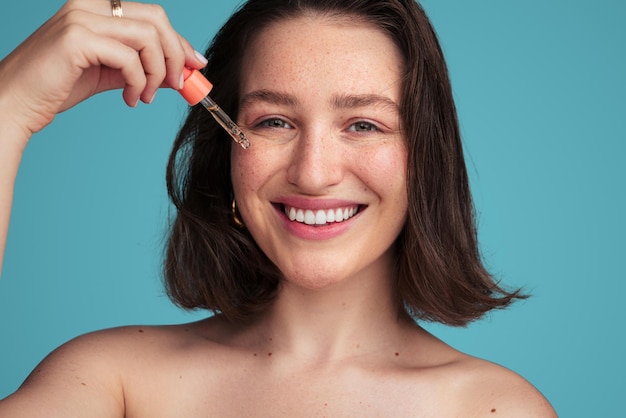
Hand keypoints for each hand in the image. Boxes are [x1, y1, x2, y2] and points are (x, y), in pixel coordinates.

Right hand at [0, 0, 206, 139]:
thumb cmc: (59, 85)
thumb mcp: (110, 72)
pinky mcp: (77, 39)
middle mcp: (89, 4)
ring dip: (158, 73)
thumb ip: (141, 67)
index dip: (179, 41)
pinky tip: (131, 100)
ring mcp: (81, 18)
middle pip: (156, 19)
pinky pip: (130, 59)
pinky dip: (139, 83)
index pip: (153, 16)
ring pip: (148, 37)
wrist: (17, 101)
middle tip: (179, 84)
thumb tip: (179, 72)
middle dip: (176, 54)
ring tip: (146, 97)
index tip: (195, 64)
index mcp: (96, 7)